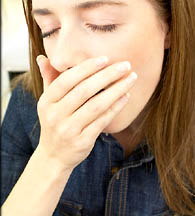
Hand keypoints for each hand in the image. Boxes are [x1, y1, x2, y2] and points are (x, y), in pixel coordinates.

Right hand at [36, 55, 136, 170]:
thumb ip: (49, 79)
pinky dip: (115, 107)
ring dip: (116, 90)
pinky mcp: (82, 141)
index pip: (66, 80)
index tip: (105, 59)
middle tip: (125, 65)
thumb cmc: (55, 122)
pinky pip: (102, 121)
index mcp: (47, 102)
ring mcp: (69, 130)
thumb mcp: (48, 102)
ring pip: (96, 106)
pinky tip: (126, 96)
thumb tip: (43, 58)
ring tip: (131, 78)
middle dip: (107, 76)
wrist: (54, 157)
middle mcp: (55, 115)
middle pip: (84, 91)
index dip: (86, 68)